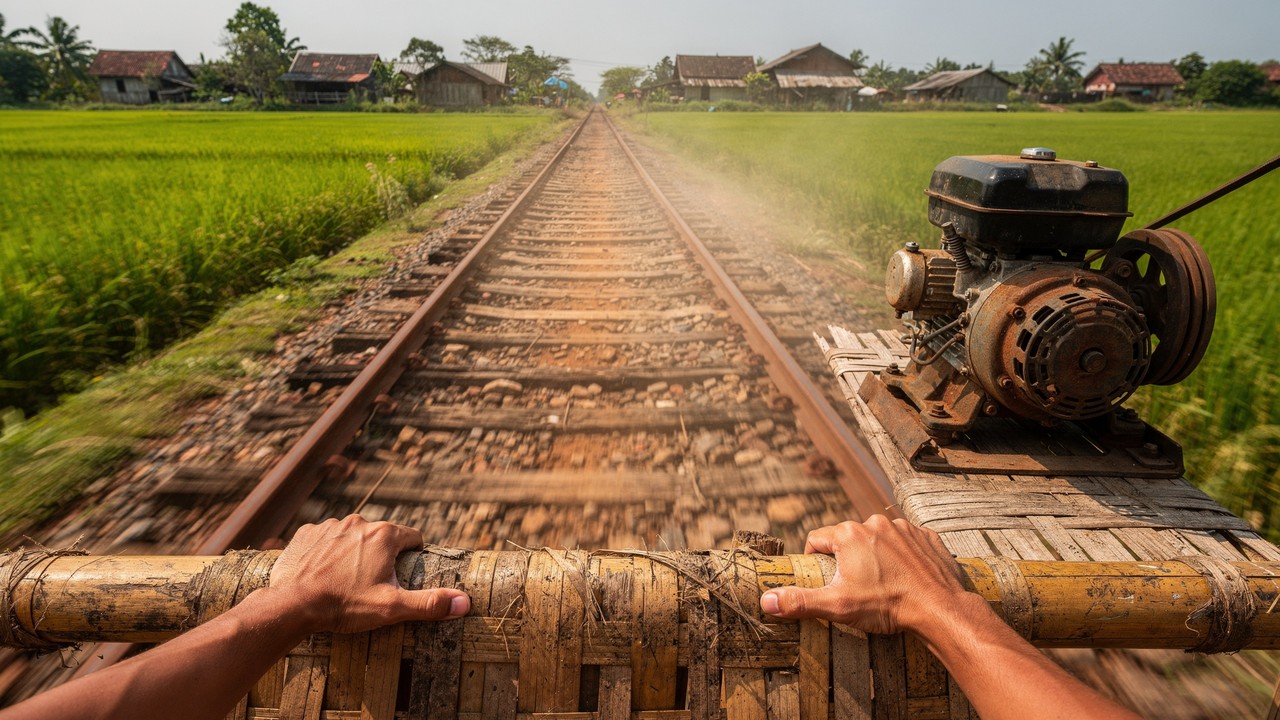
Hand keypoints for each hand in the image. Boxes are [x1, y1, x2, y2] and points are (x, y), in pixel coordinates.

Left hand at [264, 515, 469, 633]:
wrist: (292, 605)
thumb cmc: (344, 606)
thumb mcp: (392, 607)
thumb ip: (430, 603)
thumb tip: (466, 602)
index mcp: (385, 535)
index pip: (412, 538)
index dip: (412, 557)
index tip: (403, 575)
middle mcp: (359, 522)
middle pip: (382, 537)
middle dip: (381, 557)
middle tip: (372, 584)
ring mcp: (331, 526)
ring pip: (353, 536)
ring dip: (353, 553)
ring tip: (345, 581)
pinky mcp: (307, 533)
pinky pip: (325, 538)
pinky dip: (327, 552)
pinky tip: (323, 573)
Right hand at [759, 515, 966, 633]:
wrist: (940, 609)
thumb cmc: (888, 606)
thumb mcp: (837, 606)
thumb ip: (800, 601)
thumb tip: (766, 601)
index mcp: (849, 534)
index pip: (817, 539)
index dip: (815, 559)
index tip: (824, 579)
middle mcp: (875, 523)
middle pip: (848, 538)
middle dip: (847, 559)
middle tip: (856, 587)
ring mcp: (904, 528)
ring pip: (878, 539)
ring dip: (876, 556)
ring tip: (883, 584)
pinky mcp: (926, 537)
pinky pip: (906, 542)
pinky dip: (903, 557)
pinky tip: (905, 577)